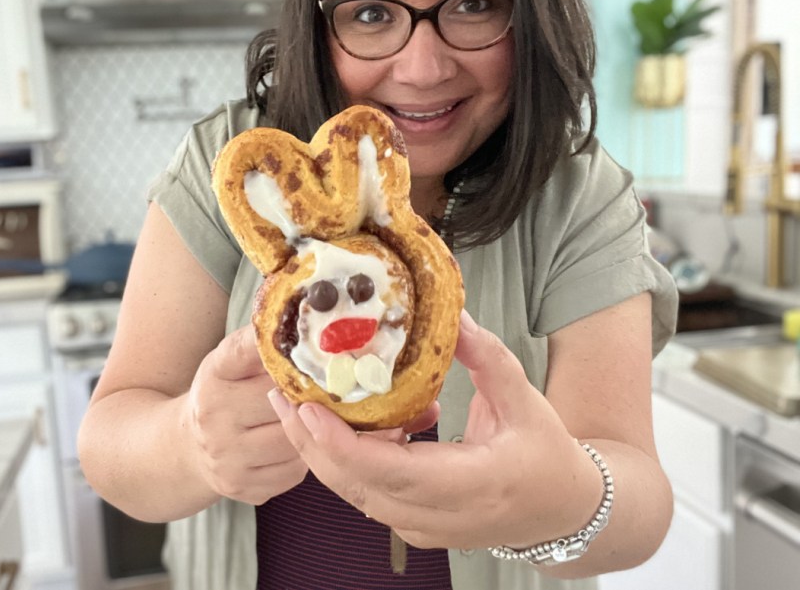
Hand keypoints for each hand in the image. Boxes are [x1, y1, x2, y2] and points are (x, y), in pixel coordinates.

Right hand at [186, 325, 307, 504]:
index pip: (246, 353)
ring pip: (293, 440)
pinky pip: (294, 471)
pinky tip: (295, 444)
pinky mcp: (243, 488)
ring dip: (308, 428)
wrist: (189, 448)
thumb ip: (256, 345)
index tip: (301, 341)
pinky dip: (301, 457)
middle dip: (305, 393)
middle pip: (281, 402)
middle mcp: (214, 419)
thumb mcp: (227, 364)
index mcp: (213, 379)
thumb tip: (296, 323)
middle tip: (325, 385)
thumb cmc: (221, 396)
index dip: (277, 347)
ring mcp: (227, 458)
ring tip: (310, 416)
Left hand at [269, 310, 594, 549]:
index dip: (341, 445)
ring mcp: (422, 527)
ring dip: (318, 451)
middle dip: (309, 442)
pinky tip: (332, 424)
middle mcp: (439, 516)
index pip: (390, 473)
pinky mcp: (413, 524)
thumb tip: (452, 315)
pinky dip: (341, 461)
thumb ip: (486, 356)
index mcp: (470, 486)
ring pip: (353, 493)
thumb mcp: (523, 398)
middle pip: (356, 486)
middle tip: (281, 395)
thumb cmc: (546, 454)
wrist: (561, 509)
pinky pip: (364, 494)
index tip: (307, 410)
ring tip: (291, 405)